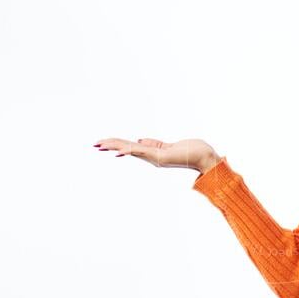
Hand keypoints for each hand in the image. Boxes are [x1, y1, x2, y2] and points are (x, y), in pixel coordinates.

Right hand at [93, 137, 217, 171]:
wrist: (204, 156)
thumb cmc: (191, 150)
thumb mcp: (167, 145)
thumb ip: (152, 143)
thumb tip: (138, 140)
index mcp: (151, 153)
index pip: (129, 147)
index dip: (116, 144)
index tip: (101, 144)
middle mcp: (151, 157)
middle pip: (126, 148)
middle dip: (110, 146)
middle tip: (94, 145)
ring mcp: (154, 157)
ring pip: (130, 150)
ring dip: (114, 147)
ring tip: (100, 146)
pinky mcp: (160, 156)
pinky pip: (141, 152)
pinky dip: (129, 150)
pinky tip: (118, 152)